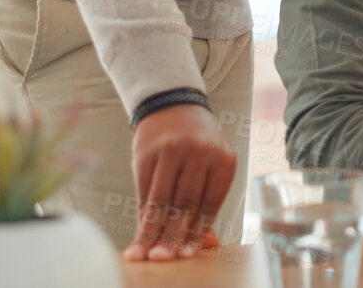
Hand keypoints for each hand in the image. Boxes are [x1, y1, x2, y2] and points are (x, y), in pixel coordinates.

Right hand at [126, 103, 235, 260]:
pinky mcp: (148, 152)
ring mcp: (171, 151)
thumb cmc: (198, 144)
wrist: (173, 104)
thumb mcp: (212, 165)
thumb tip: (210, 245)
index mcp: (223, 160)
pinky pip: (145, 190)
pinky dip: (142, 214)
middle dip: (172, 235)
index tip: (187, 256)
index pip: (209, 203)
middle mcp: (199, 153)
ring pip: (161, 199)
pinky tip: (139, 231)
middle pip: (184, 203)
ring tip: (145, 253)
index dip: (196, 232)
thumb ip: (208, 203)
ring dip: (152, 230)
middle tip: (163, 259)